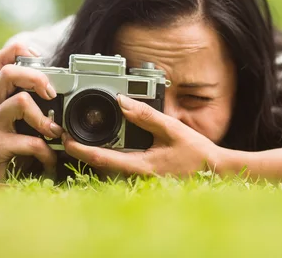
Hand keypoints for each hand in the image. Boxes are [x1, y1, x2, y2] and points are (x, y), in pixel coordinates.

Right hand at [0, 42, 61, 179]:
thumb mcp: (10, 124)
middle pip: (8, 72)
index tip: (40, 59)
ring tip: (55, 133)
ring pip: (21, 102)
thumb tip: (56, 96)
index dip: (19, 50)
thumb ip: (26, 109)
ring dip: (45, 119)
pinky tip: (49, 162)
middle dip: (36, 77)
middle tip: (51, 94)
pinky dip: (46, 153)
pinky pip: (30, 141)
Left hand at [61, 94, 223, 176]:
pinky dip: (110, 157)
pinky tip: (108, 146)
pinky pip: (122, 168)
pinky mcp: (147, 176)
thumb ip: (147, 116)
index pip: (102, 158)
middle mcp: (137, 176)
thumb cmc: (197, 154)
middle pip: (100, 166)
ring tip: (79, 138)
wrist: (216, 172)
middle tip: (65, 136)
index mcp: (141, 166)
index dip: (80, 149)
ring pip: (109, 169)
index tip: (66, 138)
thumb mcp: (172, 130)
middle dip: (81, 151)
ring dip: (93, 155)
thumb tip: (123, 102)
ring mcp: (141, 179)